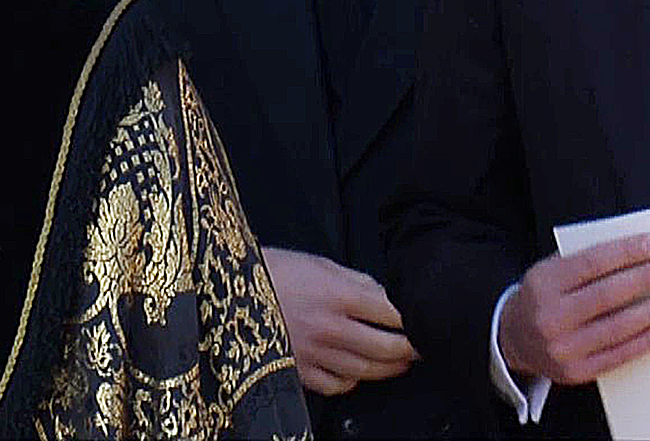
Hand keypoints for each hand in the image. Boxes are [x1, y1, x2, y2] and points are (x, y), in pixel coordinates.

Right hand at [261, 246, 418, 395]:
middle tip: (422, 347)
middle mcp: (331, 327)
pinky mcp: (299, 371)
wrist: (226, 289)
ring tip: (400, 362)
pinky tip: (358, 373)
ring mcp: (315, 354)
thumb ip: (357, 281)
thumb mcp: (319, 263)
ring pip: (367, 370)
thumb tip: (385, 297)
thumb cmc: (272, 271)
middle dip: (411, 349)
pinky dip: (354, 382)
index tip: (423, 321)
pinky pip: (338, 386)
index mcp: (338, 294)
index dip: (413, 319)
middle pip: (387, 348)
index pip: (392, 313)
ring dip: (391, 368)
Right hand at [497, 234, 649, 385]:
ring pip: (619, 326)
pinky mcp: (578, 371)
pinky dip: (649, 339)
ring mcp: (564, 347)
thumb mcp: (550, 271)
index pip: (592, 263)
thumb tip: (636, 254)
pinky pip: (621, 354)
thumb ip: (585, 261)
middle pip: (608, 294)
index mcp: (543, 284)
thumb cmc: (542, 299)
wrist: (514, 339)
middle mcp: (551, 316)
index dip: (626, 253)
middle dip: (646, 279)